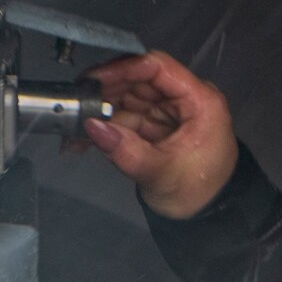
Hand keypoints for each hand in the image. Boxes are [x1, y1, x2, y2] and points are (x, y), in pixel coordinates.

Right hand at [80, 51, 239, 219]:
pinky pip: (125, 115)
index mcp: (200, 102)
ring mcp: (168, 111)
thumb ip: (127, 151)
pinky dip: (105, 125)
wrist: (207, 214)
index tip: (94, 80)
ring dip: (99, 109)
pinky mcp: (155, 124)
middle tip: (76, 104)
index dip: (124, 68)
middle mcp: (185, 100)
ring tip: (73, 126)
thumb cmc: (199, 192)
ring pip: (127, 95)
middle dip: (104, 91)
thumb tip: (94, 127)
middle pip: (137, 79)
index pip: (158, 67)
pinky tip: (83, 137)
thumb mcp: (162, 174)